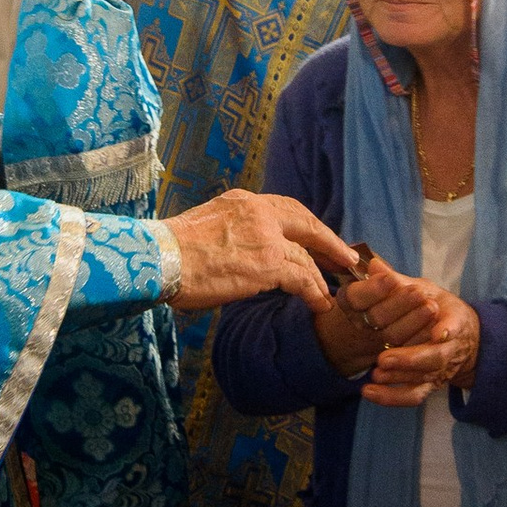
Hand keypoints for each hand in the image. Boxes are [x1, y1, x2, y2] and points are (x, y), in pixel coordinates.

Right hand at [162, 189, 354, 308]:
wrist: (161, 258)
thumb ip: (231, 231)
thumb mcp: (206, 225)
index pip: (286, 209)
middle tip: (346, 257)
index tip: (318, 236)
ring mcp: (267, 238)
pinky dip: (314, 293)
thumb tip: (238, 249)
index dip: (307, 225)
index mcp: (244, 201)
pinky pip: (302, 279)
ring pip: (306, 257)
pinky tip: (320, 304)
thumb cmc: (171, 250)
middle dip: (328, 242)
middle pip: (306, 225)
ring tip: (331, 291)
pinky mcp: (268, 264)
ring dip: (321, 276)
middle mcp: (259, 213)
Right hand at [312, 251, 440, 377]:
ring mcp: (375, 343)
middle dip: (400, 303)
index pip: (356, 297)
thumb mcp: (370, 288)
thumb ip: (377, 278)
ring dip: (414, 321)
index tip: (391, 279)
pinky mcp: (392, 359)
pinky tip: (438, 329)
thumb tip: (375, 263)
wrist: (364, 335)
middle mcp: (360, 325)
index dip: (374, 289)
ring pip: (393, 336)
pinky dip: (422, 340)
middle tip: (419, 291)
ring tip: (432, 306)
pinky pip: (406, 352)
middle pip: (377, 317)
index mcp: (349, 304)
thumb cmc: (371, 303)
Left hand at [359, 285, 480, 404]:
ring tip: (375, 372)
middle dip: (411, 359)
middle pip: (436, 358)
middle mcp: (450, 348)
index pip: (454, 325)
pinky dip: (391, 398)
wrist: (464, 336)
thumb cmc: (437, 308)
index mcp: (453, 320)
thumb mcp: (424, 290)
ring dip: (399, 377)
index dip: (448, 329)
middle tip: (384, 358)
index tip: (439, 332)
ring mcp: (441, 369)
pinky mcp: (430, 385)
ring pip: (424, 379)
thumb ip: (399, 281)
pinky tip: (367, 392)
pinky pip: (413, 396)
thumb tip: (374, 265)